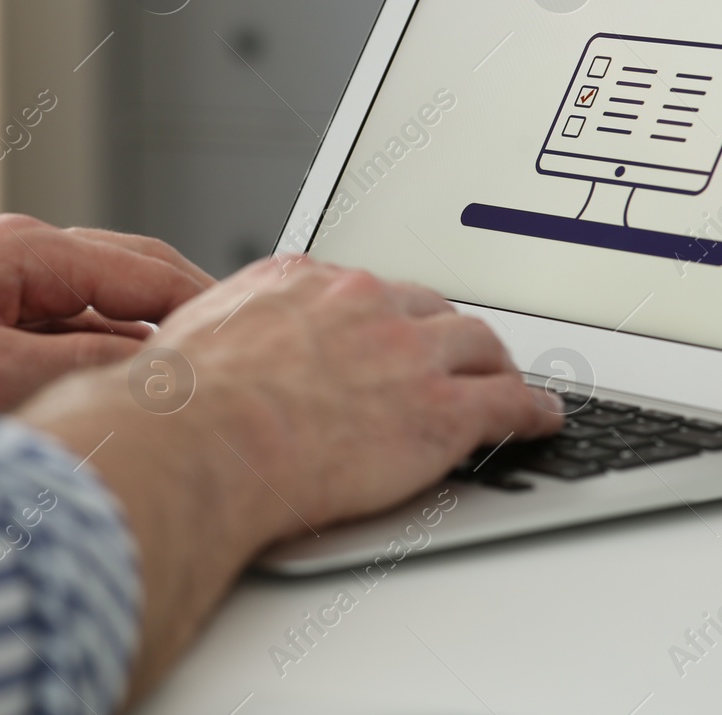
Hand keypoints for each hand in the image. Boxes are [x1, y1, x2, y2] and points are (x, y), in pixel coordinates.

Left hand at [0, 215, 209, 410]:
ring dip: (127, 344)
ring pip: (82, 309)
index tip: (259, 338)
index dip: (214, 306)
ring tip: (170, 388)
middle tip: (229, 363)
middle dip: (180, 321)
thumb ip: (75, 369)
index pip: (152, 270)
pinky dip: (78, 357)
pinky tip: (85, 396)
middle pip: (124, 282)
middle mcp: (6, 255)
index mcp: (23, 252)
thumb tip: (158, 367)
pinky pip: (40, 328)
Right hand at [16, 255, 561, 699]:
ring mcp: (407, 352)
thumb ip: (208, 340)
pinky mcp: (440, 409)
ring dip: (496, 364)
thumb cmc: (180, 408)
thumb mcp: (186, 344)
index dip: (385, 313)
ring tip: (508, 380)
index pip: (362, 288)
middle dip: (445, 330)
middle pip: (429, 307)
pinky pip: (507, 402)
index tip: (390, 327)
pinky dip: (531, 409)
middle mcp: (361, 303)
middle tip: (455, 352)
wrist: (203, 440)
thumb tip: (184, 360)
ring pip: (478, 345)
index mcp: (299, 282)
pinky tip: (541, 419)